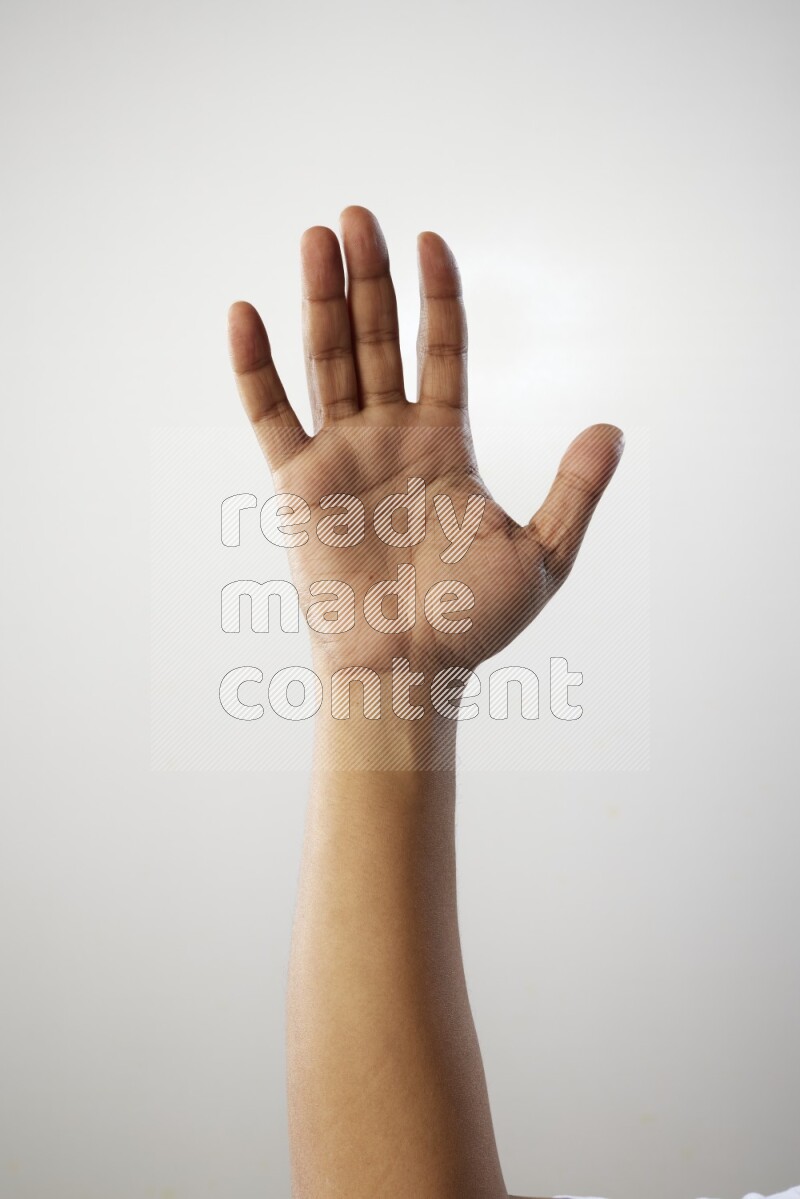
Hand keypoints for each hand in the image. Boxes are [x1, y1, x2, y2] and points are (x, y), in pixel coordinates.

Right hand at [227, 206, 622, 683]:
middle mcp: (388, 438)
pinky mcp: (297, 484)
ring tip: (318, 235)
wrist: (410, 670)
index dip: (437, 296)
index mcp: (443, 443)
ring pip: (327, 360)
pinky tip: (246, 312)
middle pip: (376, 339)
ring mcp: (340, 456)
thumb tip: (613, 427)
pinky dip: (254, 368)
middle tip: (359, 214)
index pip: (441, 350)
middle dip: (370, 278)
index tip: (432, 238)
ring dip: (320, 299)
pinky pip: (270, 415)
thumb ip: (577, 489)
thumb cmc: (474, 622)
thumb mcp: (545, 553)